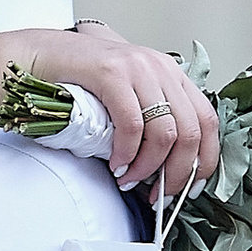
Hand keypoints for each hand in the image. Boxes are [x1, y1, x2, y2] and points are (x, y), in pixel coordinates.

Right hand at [14, 21, 216, 200]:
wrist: (43, 55)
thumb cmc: (83, 80)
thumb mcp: (129, 95)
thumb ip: (152, 120)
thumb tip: (167, 167)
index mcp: (171, 74)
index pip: (208, 120)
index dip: (205, 160)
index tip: (192, 187)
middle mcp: (161, 68)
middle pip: (191, 131)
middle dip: (176, 174)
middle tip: (158, 195)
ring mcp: (138, 68)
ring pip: (165, 132)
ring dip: (148, 167)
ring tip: (129, 180)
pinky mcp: (112, 73)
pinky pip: (132, 124)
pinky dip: (126, 153)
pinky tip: (116, 164)